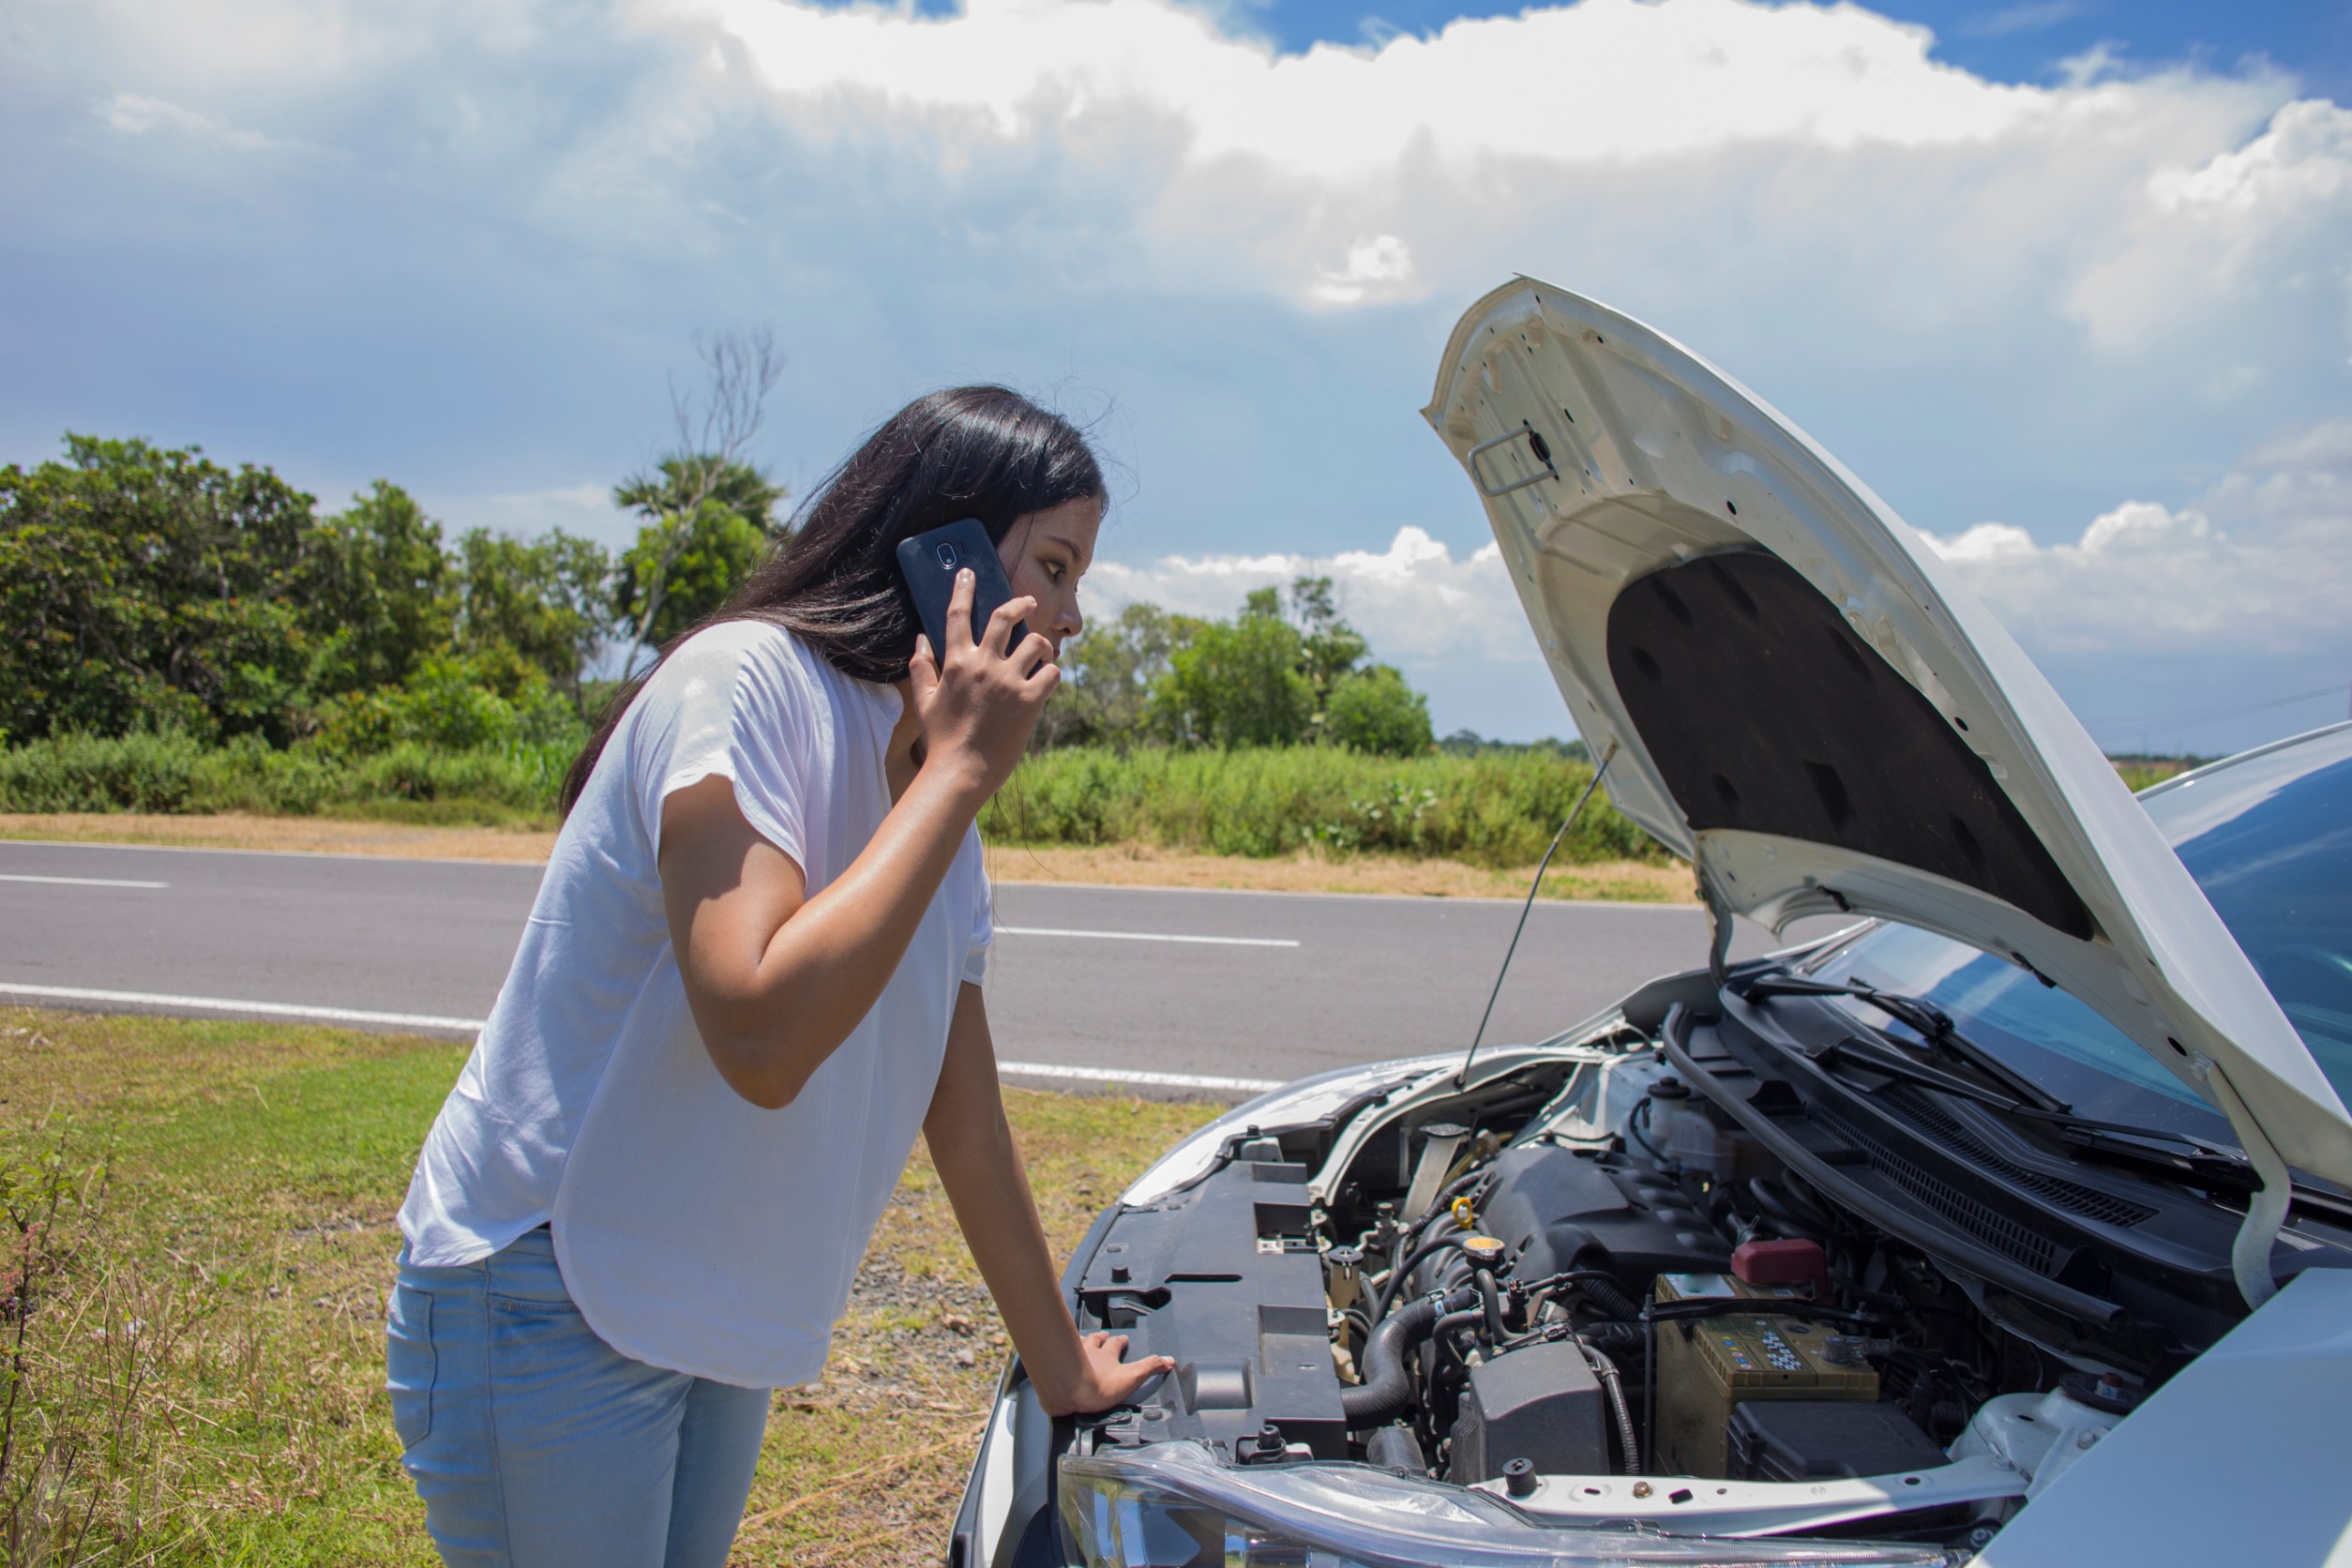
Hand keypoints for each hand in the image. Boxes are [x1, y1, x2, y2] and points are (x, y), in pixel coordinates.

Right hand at [906, 567, 1058, 802]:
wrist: (960, 773)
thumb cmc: (940, 739)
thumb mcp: (924, 701)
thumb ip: (921, 667)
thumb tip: (920, 640)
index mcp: (955, 662)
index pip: (958, 614)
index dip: (963, 588)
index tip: (967, 572)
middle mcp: (983, 665)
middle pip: (1005, 617)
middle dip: (1020, 604)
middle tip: (1028, 602)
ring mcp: (1008, 682)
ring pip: (1036, 643)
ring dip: (1041, 644)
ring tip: (1041, 652)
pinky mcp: (1030, 701)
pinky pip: (1052, 672)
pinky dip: (1052, 673)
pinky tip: (1047, 681)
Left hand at [1035, 1331, 1176, 1417]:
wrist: (1066, 1389)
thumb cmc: (1098, 1386)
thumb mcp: (1131, 1377)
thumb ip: (1150, 1367)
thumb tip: (1169, 1360)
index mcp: (1107, 1355)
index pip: (1116, 1343)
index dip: (1120, 1341)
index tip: (1123, 1338)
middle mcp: (1089, 1351)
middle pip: (1095, 1340)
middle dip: (1100, 1337)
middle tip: (1102, 1335)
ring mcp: (1070, 1356)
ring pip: (1077, 1343)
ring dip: (1081, 1341)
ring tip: (1081, 1339)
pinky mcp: (1056, 1366)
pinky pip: (1058, 1354)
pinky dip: (1059, 1351)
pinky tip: (1056, 1354)